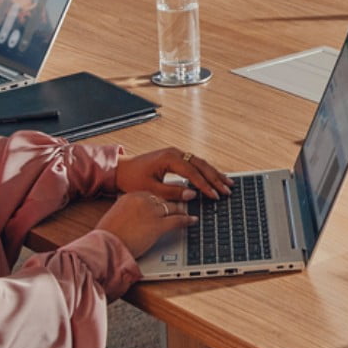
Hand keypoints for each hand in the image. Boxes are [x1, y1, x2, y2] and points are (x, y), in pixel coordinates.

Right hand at [95, 190, 196, 257]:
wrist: (105, 246)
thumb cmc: (107, 236)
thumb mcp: (115, 215)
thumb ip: (127, 210)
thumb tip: (133, 214)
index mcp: (131, 196)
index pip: (152, 194)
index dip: (161, 199)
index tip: (166, 202)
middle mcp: (143, 200)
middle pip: (164, 199)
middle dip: (173, 203)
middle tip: (181, 205)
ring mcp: (151, 212)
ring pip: (173, 208)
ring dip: (181, 210)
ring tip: (187, 212)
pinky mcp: (158, 225)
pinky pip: (177, 220)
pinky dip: (187, 220)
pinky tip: (192, 221)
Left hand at [116, 146, 230, 199]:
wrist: (121, 169)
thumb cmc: (132, 179)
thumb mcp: (151, 189)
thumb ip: (173, 192)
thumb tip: (192, 194)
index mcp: (169, 158)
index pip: (193, 172)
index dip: (205, 185)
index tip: (214, 195)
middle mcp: (175, 152)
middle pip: (201, 165)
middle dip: (215, 178)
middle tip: (227, 189)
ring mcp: (176, 153)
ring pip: (200, 163)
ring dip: (214, 173)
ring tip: (227, 183)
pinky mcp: (175, 157)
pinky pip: (195, 163)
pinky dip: (206, 171)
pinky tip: (214, 177)